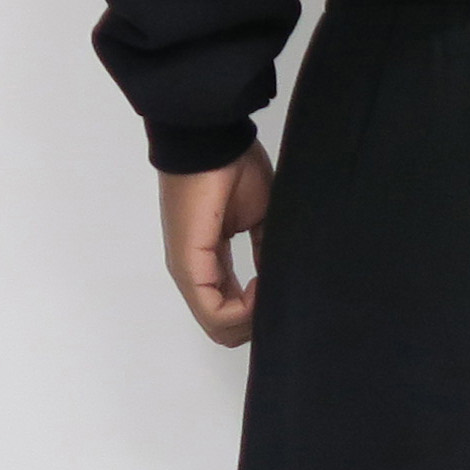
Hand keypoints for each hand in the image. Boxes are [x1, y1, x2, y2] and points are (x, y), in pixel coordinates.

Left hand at [158, 144, 272, 347]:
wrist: (210, 140)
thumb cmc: (233, 170)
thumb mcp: (259, 219)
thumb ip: (264, 252)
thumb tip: (278, 280)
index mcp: (210, 264)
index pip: (231, 311)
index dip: (261, 310)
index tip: (281, 282)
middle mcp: (195, 274)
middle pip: (224, 329)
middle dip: (258, 321)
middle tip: (279, 293)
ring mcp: (188, 273)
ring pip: (218, 327)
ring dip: (253, 318)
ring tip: (271, 286)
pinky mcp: (189, 267)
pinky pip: (214, 313)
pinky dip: (245, 310)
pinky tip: (263, 284)